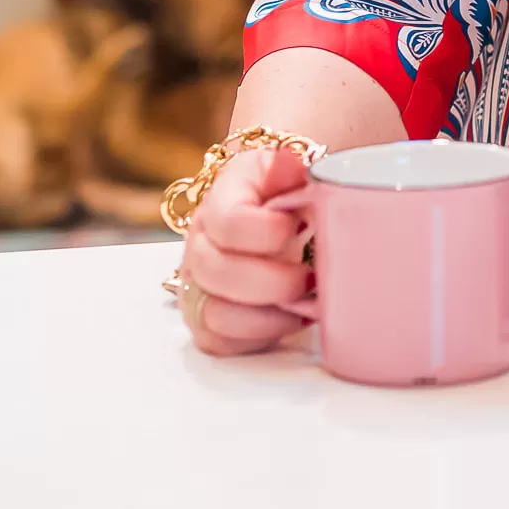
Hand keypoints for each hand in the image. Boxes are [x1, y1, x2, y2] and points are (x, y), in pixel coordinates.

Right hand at [178, 142, 313, 356]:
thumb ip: (289, 166)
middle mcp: (200, 243)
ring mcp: (199, 284)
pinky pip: (219, 342)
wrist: (275, 211)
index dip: (265, 232)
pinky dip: (257, 337)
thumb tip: (291, 167)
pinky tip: (287, 319)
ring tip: (303, 304)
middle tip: (309, 279)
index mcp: (220, 199)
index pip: (227, 222)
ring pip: (214, 315)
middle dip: (270, 283)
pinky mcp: (207, 319)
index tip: (299, 227)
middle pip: (215, 272)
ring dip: (265, 317)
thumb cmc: (286, 192)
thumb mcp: (289, 168)